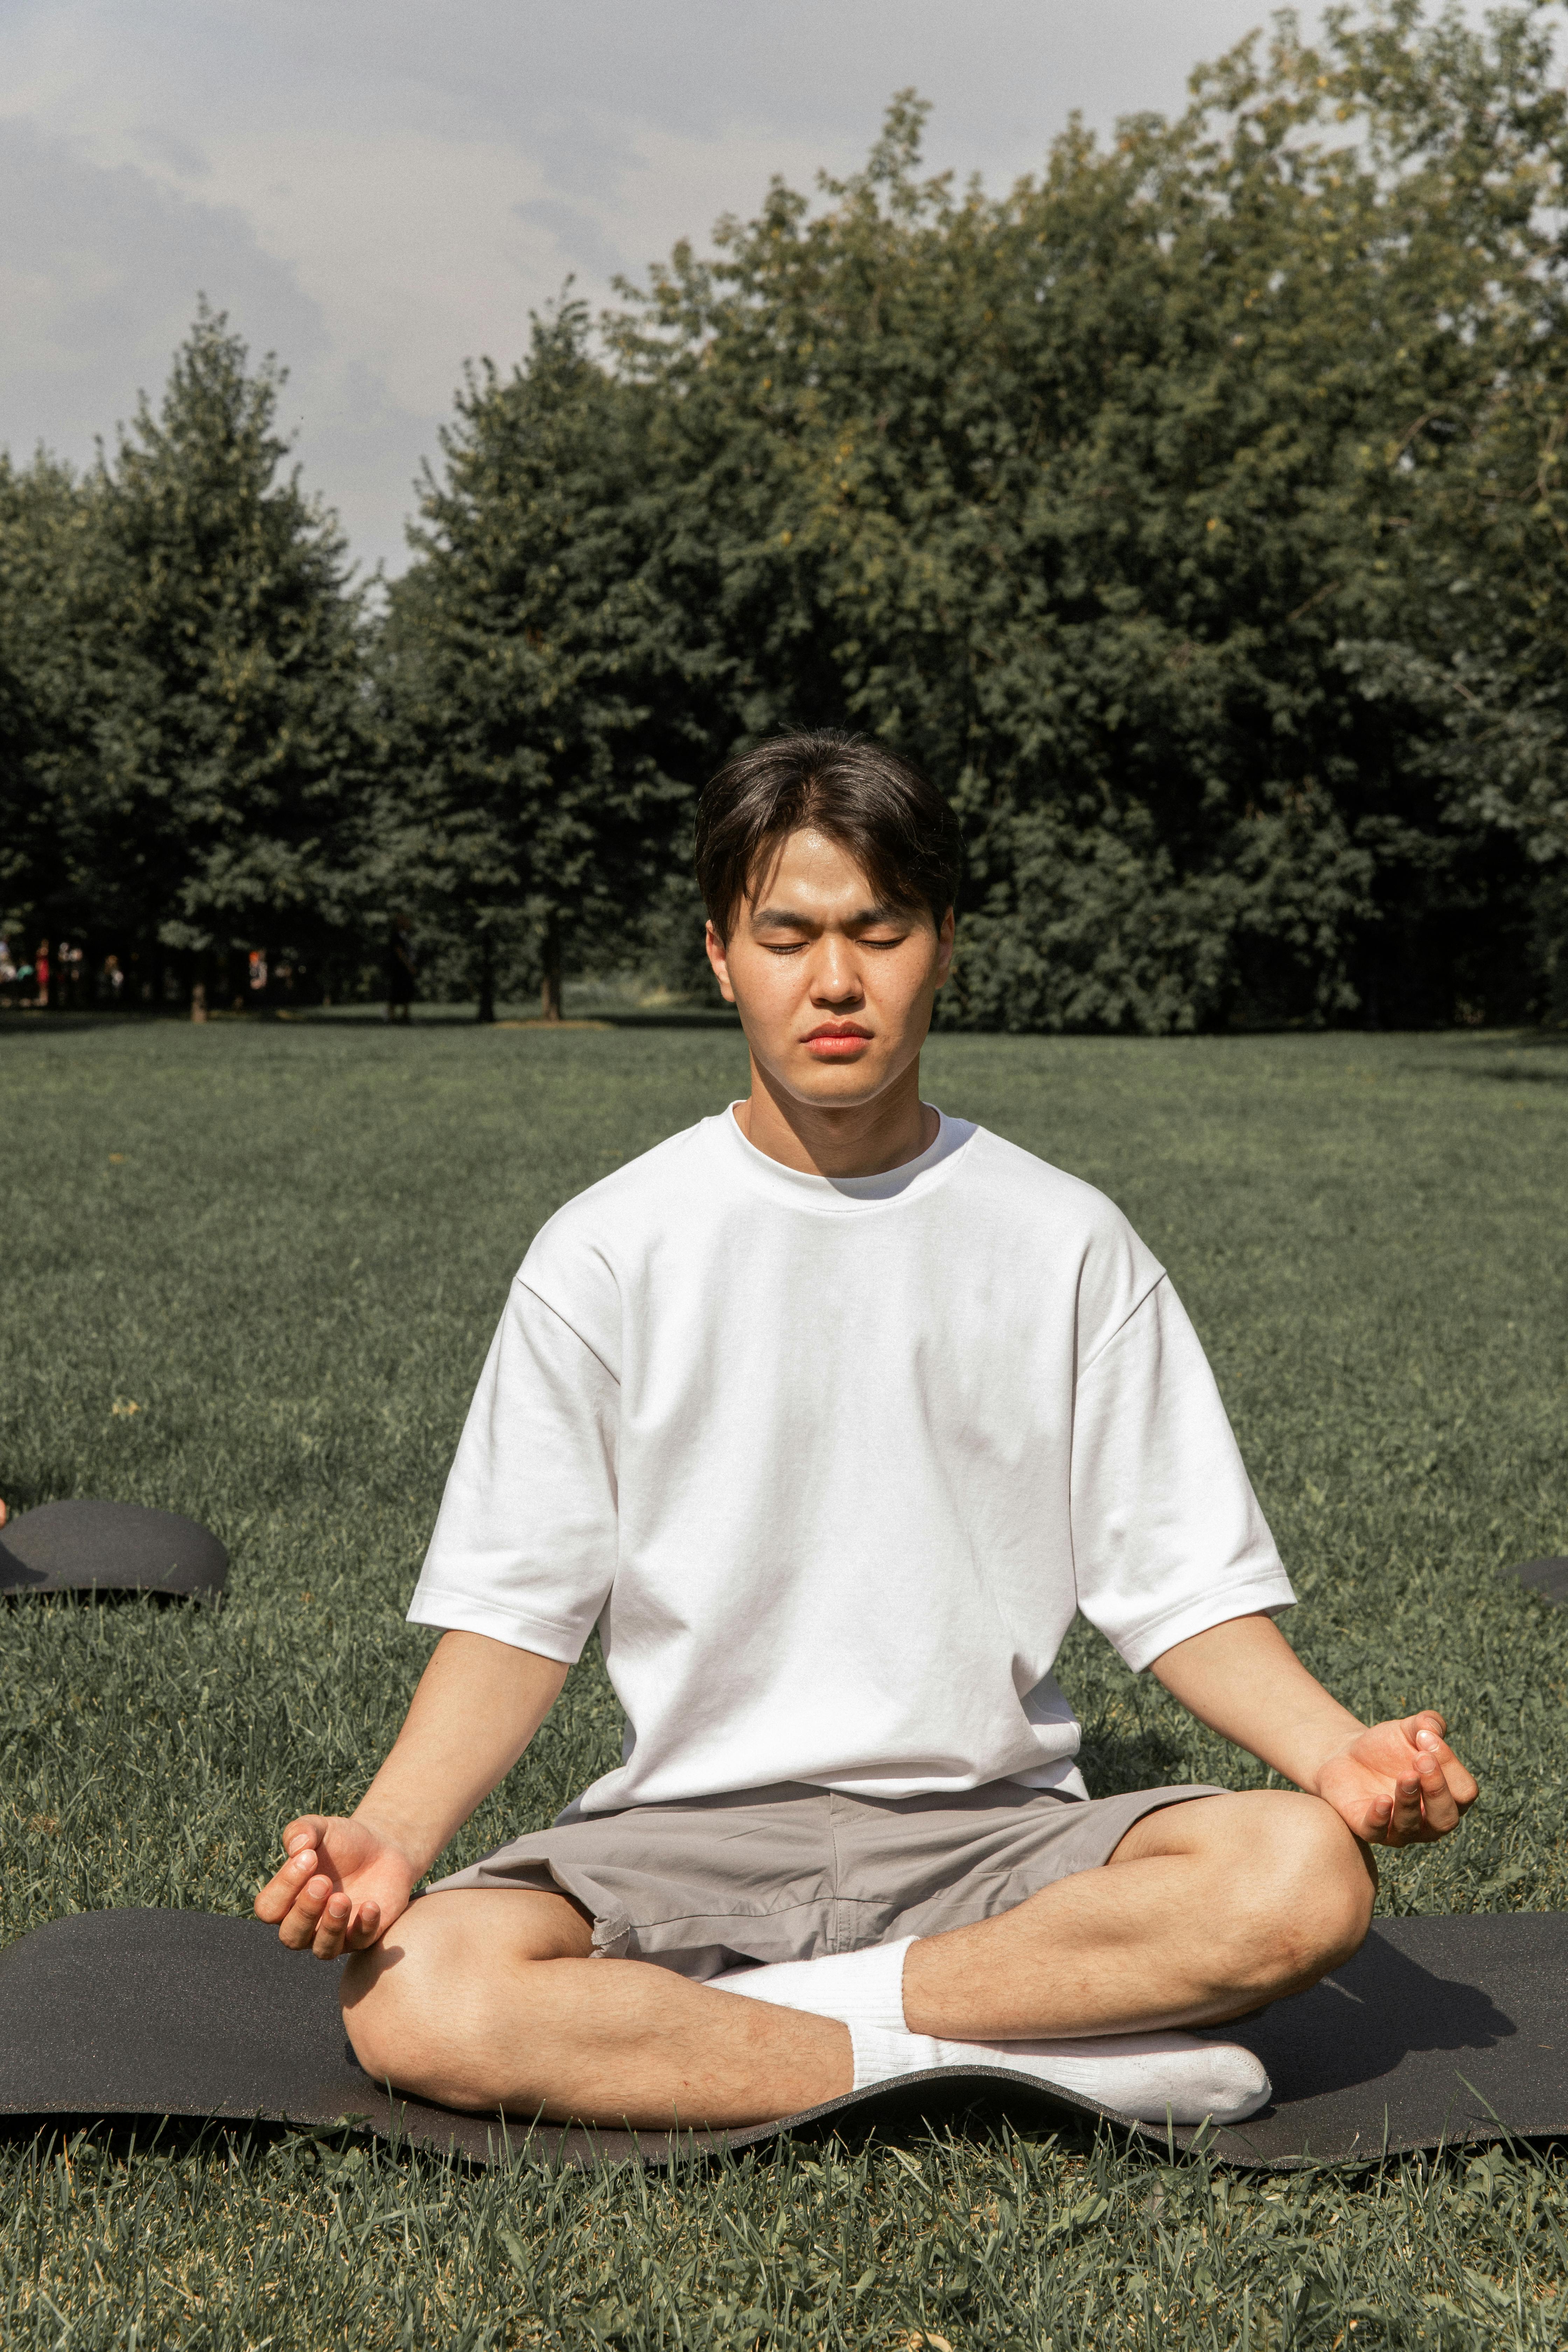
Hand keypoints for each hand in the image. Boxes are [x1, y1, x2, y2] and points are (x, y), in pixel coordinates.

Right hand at [253, 1813, 416, 1957]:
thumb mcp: (322, 1828)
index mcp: (286, 1900)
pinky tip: (371, 1905)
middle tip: (323, 1882)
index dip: (283, 1887)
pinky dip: (364, 1926)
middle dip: (305, 1911)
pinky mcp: (363, 1935)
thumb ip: (302, 1830)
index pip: (269, 1908)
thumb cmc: (341, 1841)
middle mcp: (306, 1923)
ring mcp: (334, 1933)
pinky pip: (361, 1942)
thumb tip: (296, 1846)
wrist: (381, 1847)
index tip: (308, 1857)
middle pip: (291, 1936)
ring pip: (323, 1949)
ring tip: (342, 1899)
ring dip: (331, 1927)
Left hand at [1311, 1712, 1477, 1846]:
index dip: (1450, 1765)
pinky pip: (1377, 1832)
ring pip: (1412, 1826)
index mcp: (1449, 1796)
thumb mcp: (1408, 1730)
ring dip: (1410, 1800)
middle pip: (1446, 1817)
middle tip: (1421, 1759)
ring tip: (1404, 1775)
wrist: (1348, 1756)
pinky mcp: (1370, 1829)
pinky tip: (1382, 1800)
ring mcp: (1400, 1829)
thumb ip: (1426, 1724)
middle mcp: (1429, 1820)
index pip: (1464, 1790)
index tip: (1426, 1737)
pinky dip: (1380, 1818)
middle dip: (1437, 1788)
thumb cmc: (1388, 1747)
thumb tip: (1432, 1727)